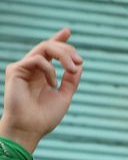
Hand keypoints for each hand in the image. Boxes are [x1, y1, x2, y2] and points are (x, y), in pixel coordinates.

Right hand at [0, 28, 82, 150]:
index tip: (68, 31)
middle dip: (68, 49)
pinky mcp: (15, 70)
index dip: (59, 40)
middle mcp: (32, 68)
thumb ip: (71, 80)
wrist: (30, 128)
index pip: (50, 52)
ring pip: (44, 47)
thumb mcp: (65, 95)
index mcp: (43, 73)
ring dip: (63, 55)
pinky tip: (52, 84)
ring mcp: (23, 68)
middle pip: (49, 46)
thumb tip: (80, 65)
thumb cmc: (45, 116)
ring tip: (72, 69)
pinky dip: (50, 70)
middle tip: (79, 60)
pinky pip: (37, 60)